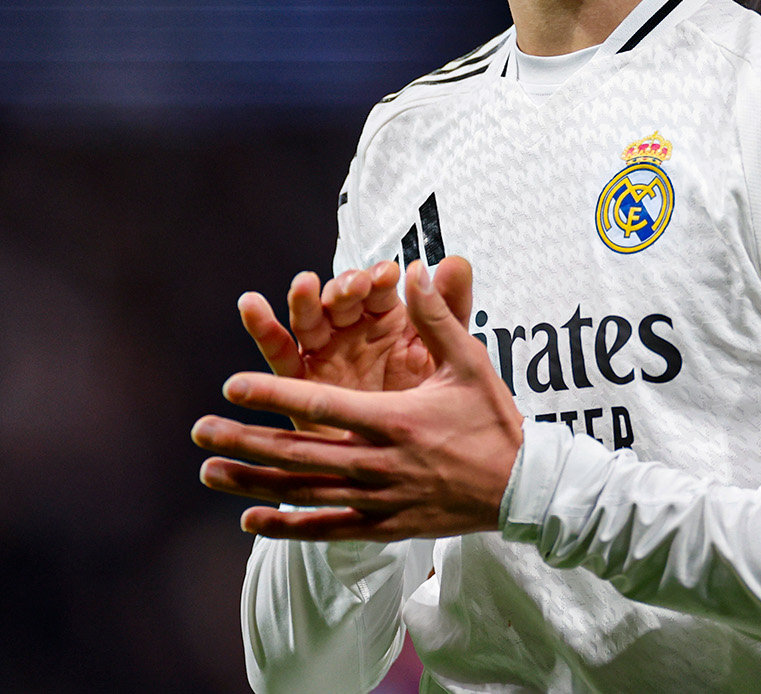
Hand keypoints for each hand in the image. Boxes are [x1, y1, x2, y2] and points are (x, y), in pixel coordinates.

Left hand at [193, 260, 523, 540]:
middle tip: (200, 431)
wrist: (521, 488)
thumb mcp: (467, 361)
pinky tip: (251, 520)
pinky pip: (327, 529)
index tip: (233, 385)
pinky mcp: (384, 526)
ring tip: (209, 472)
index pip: (322, 404)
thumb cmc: (493, 418)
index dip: (275, 394)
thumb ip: (437, 316)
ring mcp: (379, 499)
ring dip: (252, 482)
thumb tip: (415, 270)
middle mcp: (378, 462)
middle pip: (298, 453)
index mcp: (394, 419)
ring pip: (303, 492)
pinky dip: (287, 526)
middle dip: (244, 441)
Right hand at [237, 257, 471, 432]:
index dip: (380, 280)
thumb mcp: (451, 354)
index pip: (379, 290)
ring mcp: (326, 355)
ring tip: (304, 285)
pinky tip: (252, 305)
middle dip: (345, 289)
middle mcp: (353, 332)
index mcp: (388, 320)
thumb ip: (449, 309)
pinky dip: (263, 329)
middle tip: (353, 286)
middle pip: (341, 301)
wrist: (420, 461)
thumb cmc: (433, 402)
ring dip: (305, 301)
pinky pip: (281, 355)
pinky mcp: (302, 383)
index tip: (387, 276)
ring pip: (310, 321)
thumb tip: (456, 263)